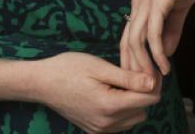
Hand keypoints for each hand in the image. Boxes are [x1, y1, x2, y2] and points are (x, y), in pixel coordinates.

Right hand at [0, 52, 160, 132]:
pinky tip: (111, 93)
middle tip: (133, 73)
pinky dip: (122, 110)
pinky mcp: (94, 130)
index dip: (153, 81)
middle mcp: (106, 123)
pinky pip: (120, 123)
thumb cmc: (69, 69)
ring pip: (133, 118)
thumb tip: (152, 82)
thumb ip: (128, 78)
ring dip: (133, 102)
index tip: (147, 67)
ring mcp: (100, 129)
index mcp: (110, 105)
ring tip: (120, 83)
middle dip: (144, 92)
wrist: (41, 83)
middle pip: (144, 109)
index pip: (149, 99)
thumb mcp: (100, 67)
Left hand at [119, 0, 194, 76]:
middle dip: (134, 69)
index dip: (134, 61)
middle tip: (145, 89)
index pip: (129, 39)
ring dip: (144, 66)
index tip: (144, 79)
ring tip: (153, 83)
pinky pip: (152, 34)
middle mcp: (138, 5)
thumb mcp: (178, 6)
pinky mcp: (157, 2)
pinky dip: (157, 53)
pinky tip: (165, 66)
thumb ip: (172, 29)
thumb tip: (165, 52)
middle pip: (127, 44)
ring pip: (136, 43)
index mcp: (140, 5)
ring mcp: (145, 4)